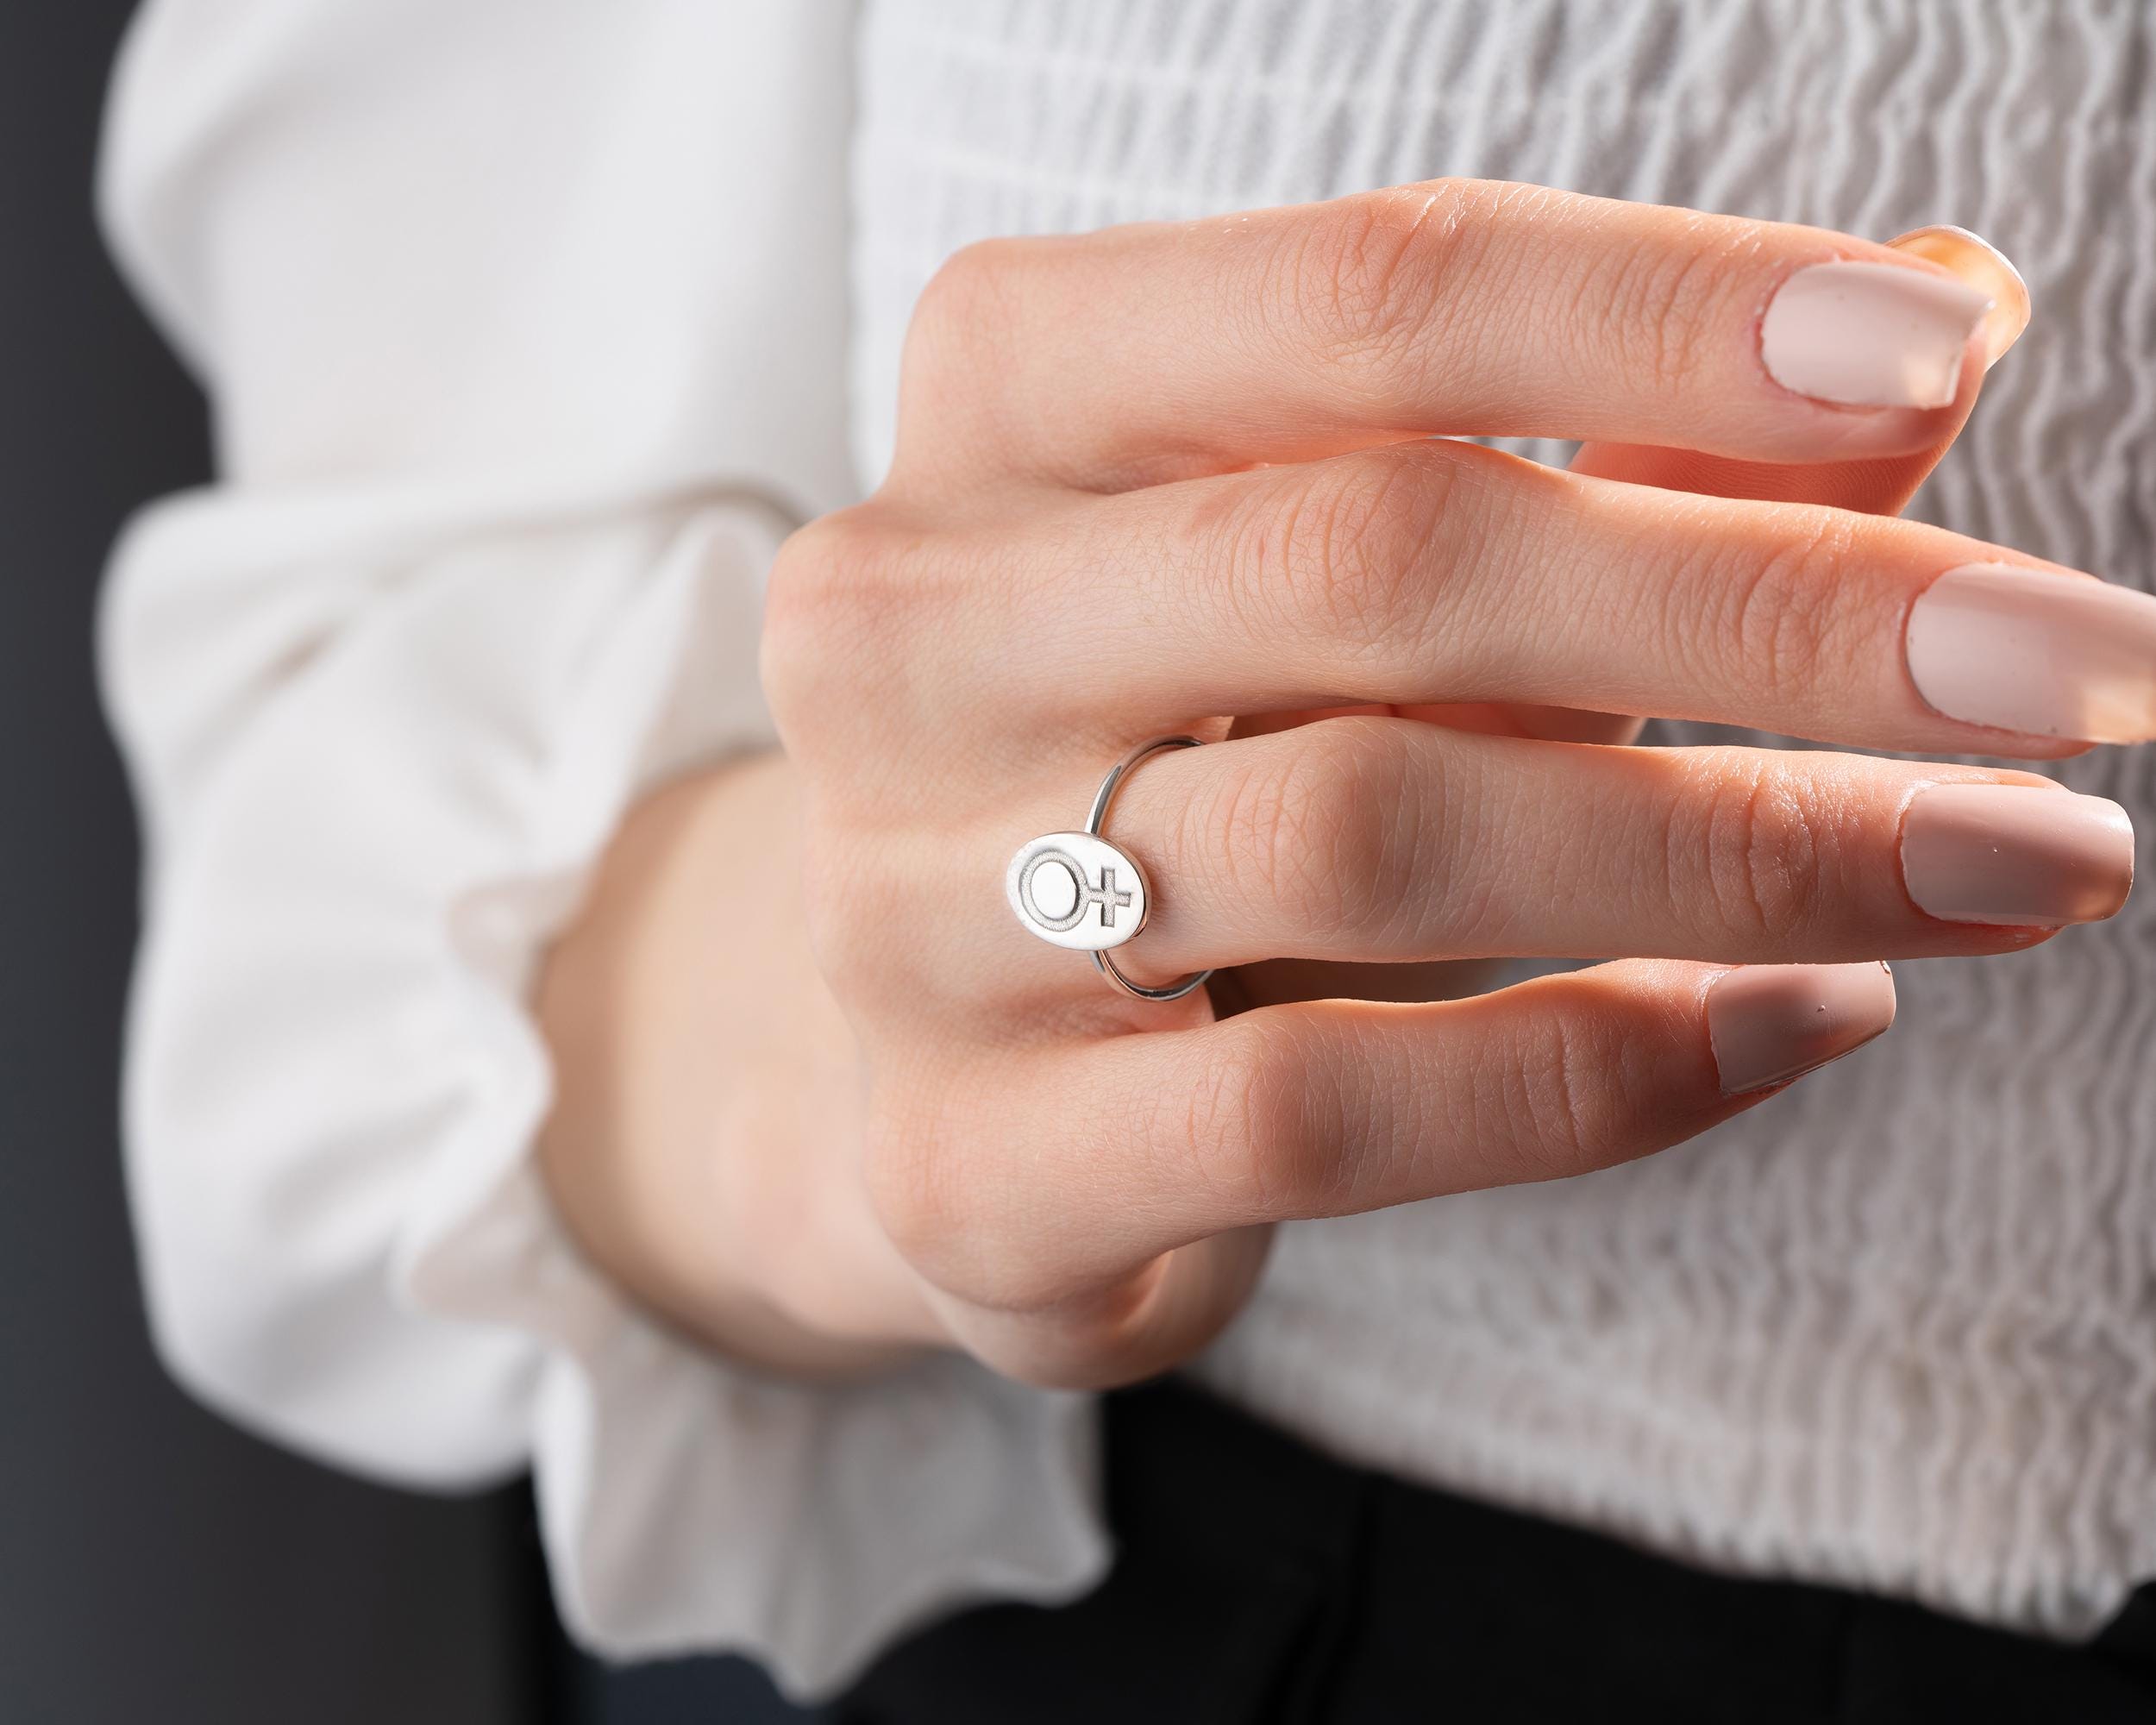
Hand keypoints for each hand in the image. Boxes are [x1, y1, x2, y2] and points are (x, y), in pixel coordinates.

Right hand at [540, 181, 2138, 1386]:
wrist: (910, 1040)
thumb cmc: (1168, 744)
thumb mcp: (1354, 562)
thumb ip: (1619, 445)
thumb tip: (1942, 311)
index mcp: (1004, 401)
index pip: (1360, 295)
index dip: (1664, 307)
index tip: (1940, 350)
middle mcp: (911, 625)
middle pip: (1375, 566)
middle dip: (1771, 611)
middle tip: (2077, 674)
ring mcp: (903, 906)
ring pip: (1363, 841)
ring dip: (1740, 851)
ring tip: (2009, 865)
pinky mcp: (958, 1159)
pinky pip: (1315, 1111)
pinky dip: (1595, 1068)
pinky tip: (1794, 1023)